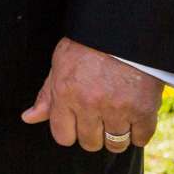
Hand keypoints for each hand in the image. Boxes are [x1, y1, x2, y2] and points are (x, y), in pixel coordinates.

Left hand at [21, 37, 162, 151]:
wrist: (124, 29)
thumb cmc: (89, 45)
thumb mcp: (60, 63)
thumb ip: (47, 95)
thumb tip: (29, 117)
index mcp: (66, 94)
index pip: (62, 136)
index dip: (69, 131)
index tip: (77, 122)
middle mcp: (90, 104)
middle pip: (90, 143)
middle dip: (94, 134)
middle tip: (100, 117)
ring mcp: (118, 108)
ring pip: (116, 144)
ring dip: (117, 135)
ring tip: (118, 118)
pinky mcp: (144, 110)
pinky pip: (141, 138)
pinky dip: (140, 132)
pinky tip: (136, 117)